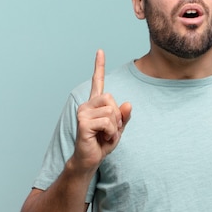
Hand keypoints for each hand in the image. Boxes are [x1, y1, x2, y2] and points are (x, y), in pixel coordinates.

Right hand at [73, 50, 131, 170]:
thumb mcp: (118, 129)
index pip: (97, 82)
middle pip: (111, 99)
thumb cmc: (102, 143)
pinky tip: (103, 139)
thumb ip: (124, 117)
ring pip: (111, 111)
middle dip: (117, 116)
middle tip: (110, 130)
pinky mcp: (83, 122)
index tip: (100, 51)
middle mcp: (86, 105)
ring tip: (106, 136)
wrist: (90, 160)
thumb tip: (128, 104)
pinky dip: (111, 133)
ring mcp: (83, 112)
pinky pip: (108, 122)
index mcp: (95, 104)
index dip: (99, 66)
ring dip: (115, 127)